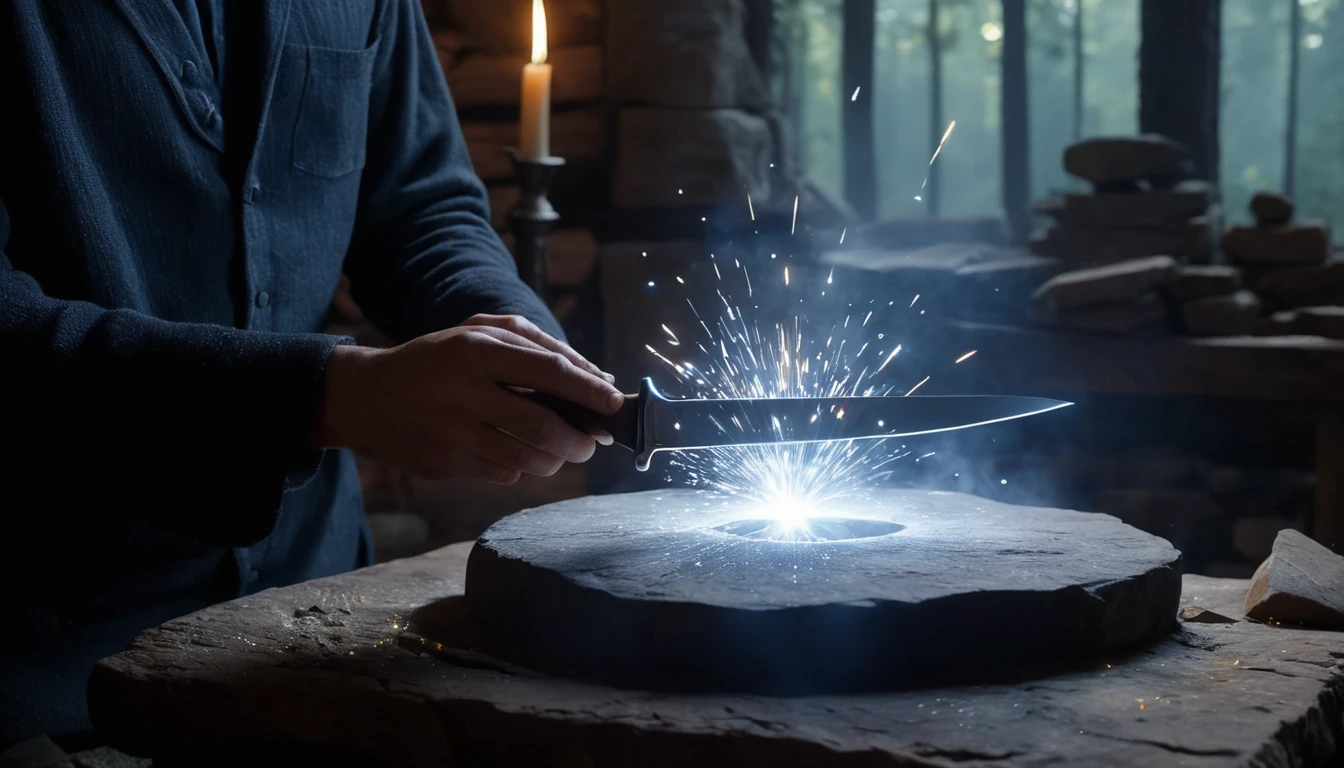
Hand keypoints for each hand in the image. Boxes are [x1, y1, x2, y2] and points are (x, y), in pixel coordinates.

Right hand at [313, 316, 622, 484]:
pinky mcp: (444, 464)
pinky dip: (521, 466)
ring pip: (528, 459)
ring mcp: (452, 432)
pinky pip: (503, 474)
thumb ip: (539, 347)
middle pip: (544, 426)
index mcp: (476, 349)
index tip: (615, 404)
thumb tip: (598, 379)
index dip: (589, 391)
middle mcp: (464, 390)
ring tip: (558, 448)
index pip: (549, 371)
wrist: (366, 397)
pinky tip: (514, 452)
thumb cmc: (439, 360)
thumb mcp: (479, 333)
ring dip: (555, 459)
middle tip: (590, 442)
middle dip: (580, 440)